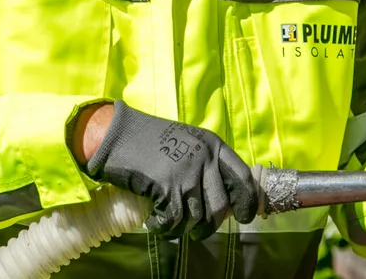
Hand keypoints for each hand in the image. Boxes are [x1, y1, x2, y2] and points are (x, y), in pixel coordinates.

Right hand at [82, 100, 257, 239]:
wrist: (118, 135)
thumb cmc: (150, 140)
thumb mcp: (188, 141)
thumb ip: (207, 163)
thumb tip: (224, 199)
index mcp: (213, 145)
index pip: (243, 178)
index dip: (247, 201)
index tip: (244, 217)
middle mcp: (204, 158)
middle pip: (221, 206)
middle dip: (210, 225)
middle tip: (198, 230)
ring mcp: (186, 173)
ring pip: (198, 218)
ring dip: (184, 228)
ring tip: (172, 225)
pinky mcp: (166, 187)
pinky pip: (173, 221)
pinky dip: (163, 228)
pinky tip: (155, 222)